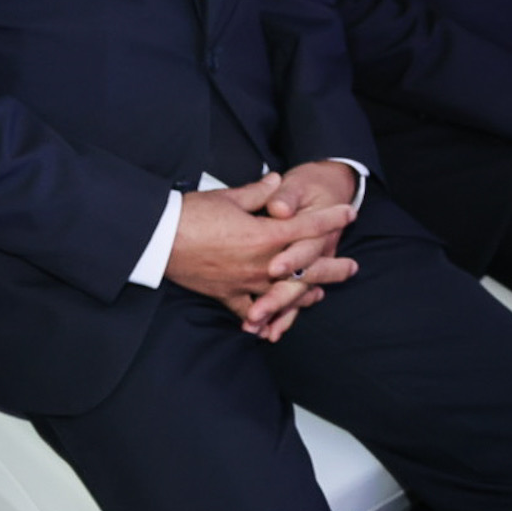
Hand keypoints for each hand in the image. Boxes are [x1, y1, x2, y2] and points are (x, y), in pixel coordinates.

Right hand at [166, 174, 356, 340]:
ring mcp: (245, 282)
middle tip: (353, 267)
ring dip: (304, 295)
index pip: (306, 227)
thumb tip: (277, 182)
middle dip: (332, 267)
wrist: (158, 238)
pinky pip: (249, 311)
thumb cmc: (191, 214)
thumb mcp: (227, 197)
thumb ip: (258, 192)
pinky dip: (261, 320)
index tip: (349, 214)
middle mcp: (261, 263)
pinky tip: (270, 329)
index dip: (330, 219)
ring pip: (283, 294)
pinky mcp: (226, 294)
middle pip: (305, 267)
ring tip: (319, 295)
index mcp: (264, 235)